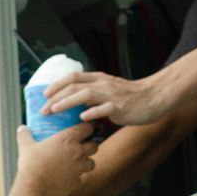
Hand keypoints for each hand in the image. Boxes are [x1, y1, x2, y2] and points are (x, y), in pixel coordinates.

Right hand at [9, 122, 96, 195]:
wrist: (34, 189)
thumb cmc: (31, 165)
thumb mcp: (25, 147)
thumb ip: (25, 135)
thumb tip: (22, 128)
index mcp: (68, 139)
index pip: (87, 128)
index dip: (87, 128)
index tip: (82, 130)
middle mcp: (78, 152)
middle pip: (94, 146)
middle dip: (89, 146)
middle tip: (81, 147)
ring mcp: (80, 168)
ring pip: (92, 162)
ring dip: (86, 162)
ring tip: (77, 163)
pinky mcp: (78, 181)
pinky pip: (83, 176)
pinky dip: (78, 176)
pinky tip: (68, 176)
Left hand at [42, 68, 164, 128]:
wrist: (153, 98)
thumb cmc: (130, 97)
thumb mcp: (109, 91)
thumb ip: (93, 96)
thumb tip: (76, 105)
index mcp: (98, 79)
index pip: (73, 77)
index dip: (57, 84)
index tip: (44, 94)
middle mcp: (102, 84)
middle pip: (74, 86)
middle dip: (56, 97)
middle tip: (43, 109)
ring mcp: (111, 95)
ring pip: (85, 94)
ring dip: (67, 102)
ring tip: (55, 110)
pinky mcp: (120, 106)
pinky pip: (104, 108)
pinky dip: (92, 112)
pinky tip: (82, 118)